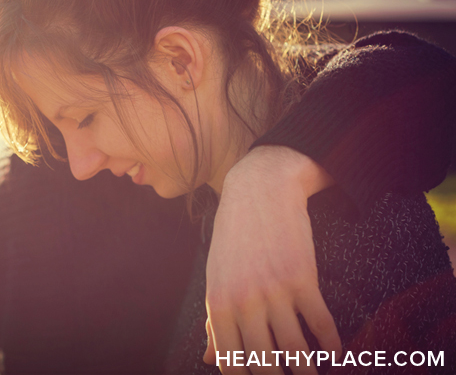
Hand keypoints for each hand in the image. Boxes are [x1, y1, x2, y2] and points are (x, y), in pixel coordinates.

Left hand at [202, 146, 341, 374]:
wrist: (260, 190)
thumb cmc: (234, 237)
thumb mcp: (217, 278)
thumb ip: (214, 322)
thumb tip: (209, 360)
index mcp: (218, 304)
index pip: (231, 361)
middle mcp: (244, 302)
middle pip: (264, 362)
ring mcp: (274, 291)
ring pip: (295, 350)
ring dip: (308, 371)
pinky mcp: (303, 279)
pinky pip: (320, 324)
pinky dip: (331, 344)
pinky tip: (336, 354)